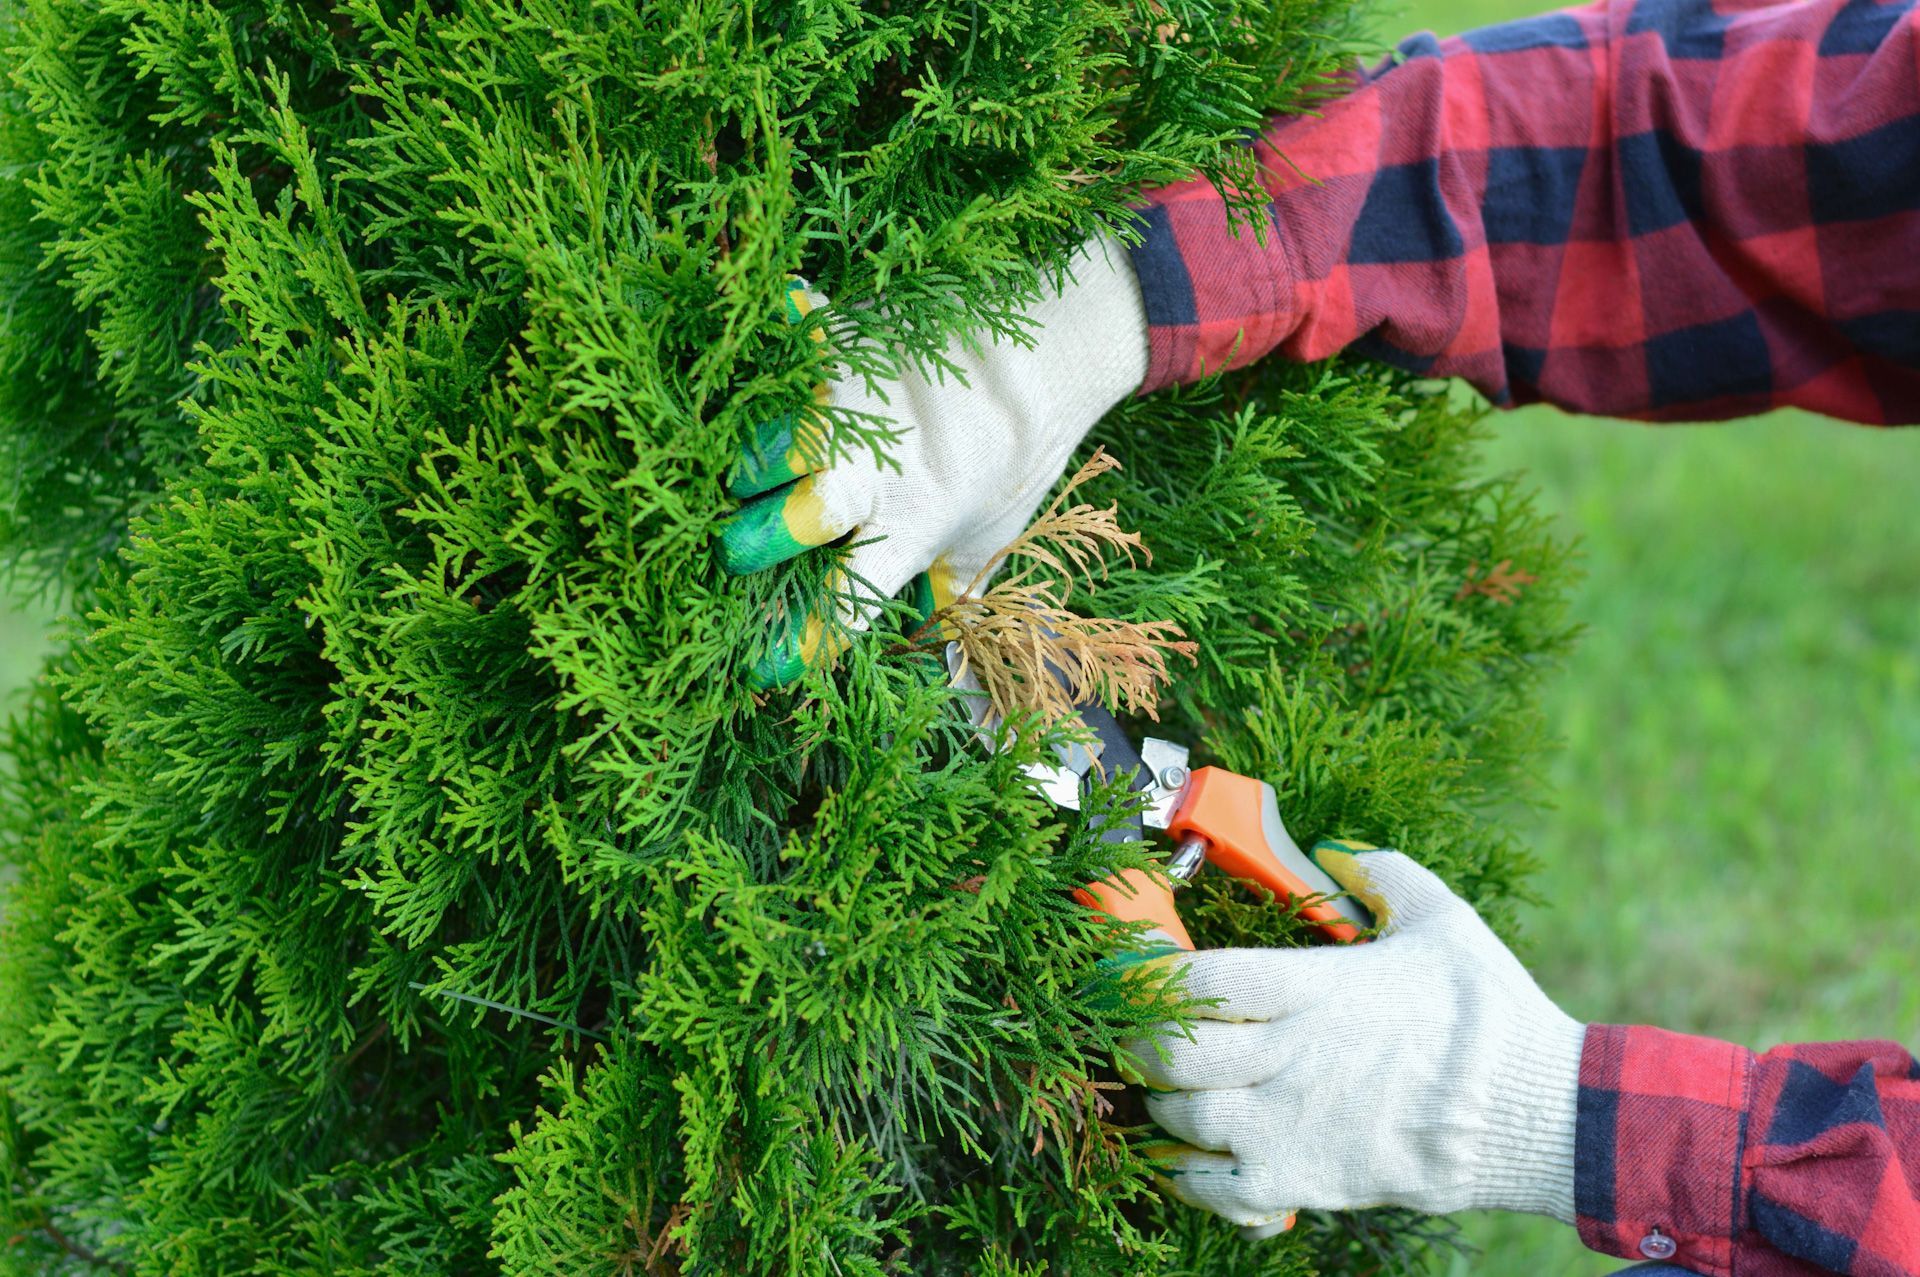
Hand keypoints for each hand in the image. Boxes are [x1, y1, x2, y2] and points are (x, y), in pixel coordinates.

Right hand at [717, 238, 1148, 685]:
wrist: (1045, 354)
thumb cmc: (1017, 458)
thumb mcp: (992, 540)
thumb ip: (954, 598)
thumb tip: (948, 677)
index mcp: (916, 526)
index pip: (848, 601)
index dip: (799, 642)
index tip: (761, 669)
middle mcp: (879, 469)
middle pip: (793, 521)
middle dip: (750, 546)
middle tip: (736, 554)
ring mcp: (854, 402)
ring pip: (769, 442)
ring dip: (747, 467)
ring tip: (738, 478)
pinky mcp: (839, 341)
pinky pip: (783, 350)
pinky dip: (761, 359)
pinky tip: (739, 370)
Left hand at [1125, 845, 1586, 1234]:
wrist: (1543, 1117)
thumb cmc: (1492, 1017)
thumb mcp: (1442, 920)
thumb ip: (1383, 876)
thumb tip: (1343, 852)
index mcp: (1312, 987)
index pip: (1199, 978)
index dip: (1152, 975)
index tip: (1136, 972)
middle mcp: (1287, 1055)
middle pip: (1170, 1050)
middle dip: (1141, 1041)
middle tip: (1139, 1034)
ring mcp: (1288, 1124)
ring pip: (1179, 1119)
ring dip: (1162, 1106)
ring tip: (1170, 1094)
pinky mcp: (1303, 1183)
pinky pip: (1212, 1190)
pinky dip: (1188, 1178)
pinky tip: (1191, 1160)